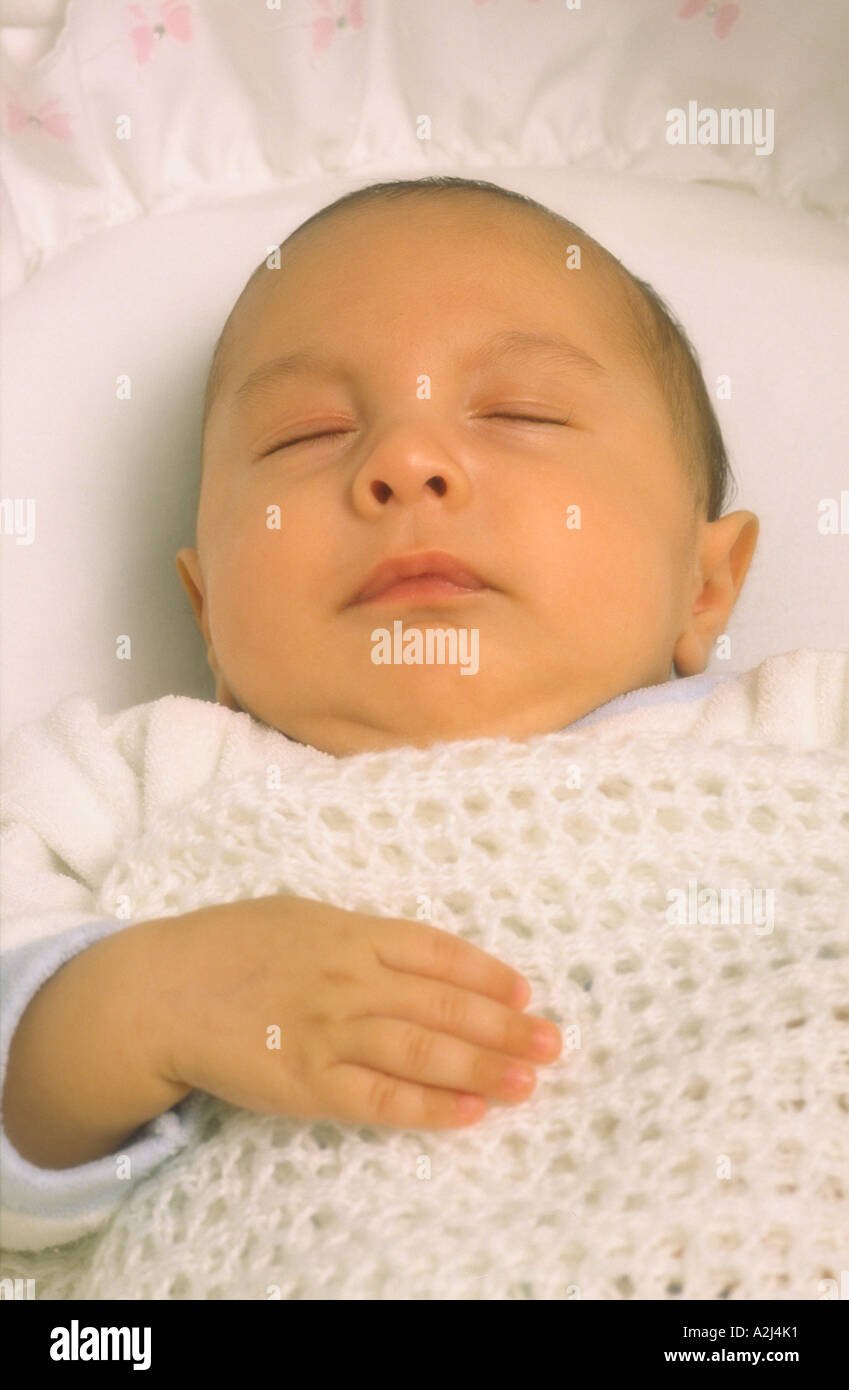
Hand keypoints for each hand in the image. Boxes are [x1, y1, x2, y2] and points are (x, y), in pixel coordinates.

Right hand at [145, 894, 561, 1129]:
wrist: (163, 990)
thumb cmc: (232, 945)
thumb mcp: (301, 914)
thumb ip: (358, 933)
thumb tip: (413, 951)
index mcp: (350, 931)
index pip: (436, 951)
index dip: (487, 972)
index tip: (526, 991)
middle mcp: (349, 979)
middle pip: (443, 1003)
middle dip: (504, 1025)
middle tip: (552, 1043)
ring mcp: (330, 1032)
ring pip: (423, 1049)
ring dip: (483, 1066)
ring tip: (530, 1080)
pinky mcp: (308, 1082)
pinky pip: (380, 1096)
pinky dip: (429, 1106)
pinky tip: (472, 1113)